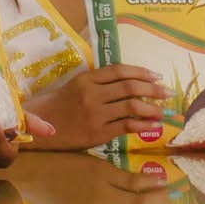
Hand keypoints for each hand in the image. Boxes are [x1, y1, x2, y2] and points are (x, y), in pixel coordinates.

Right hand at [27, 66, 166, 150]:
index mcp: (85, 79)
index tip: (157, 76)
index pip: (119, 70)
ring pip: (132, 107)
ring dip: (153, 108)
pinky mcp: (98, 133)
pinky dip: (143, 125)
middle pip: (130, 87)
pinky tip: (153, 126)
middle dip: (153, 89)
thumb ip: (96, 84)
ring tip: (164, 111)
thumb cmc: (54, 105)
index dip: (142, 72)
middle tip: (167, 92)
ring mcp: (96, 114)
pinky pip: (127, 127)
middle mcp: (92, 94)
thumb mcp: (72, 86)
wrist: (36, 127)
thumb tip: (127, 84)